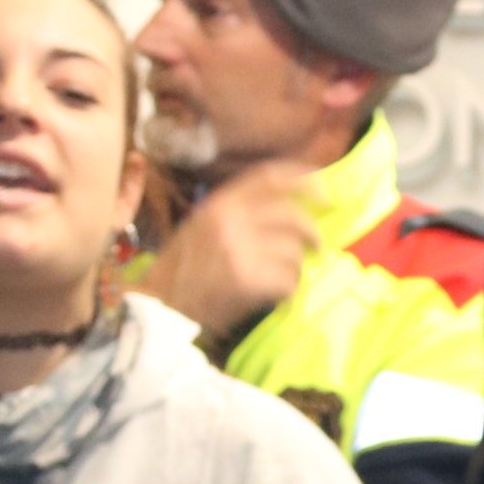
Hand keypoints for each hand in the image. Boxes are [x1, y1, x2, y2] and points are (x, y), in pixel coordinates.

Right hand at [138, 164, 318, 342]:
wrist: (160, 306)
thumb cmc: (181, 270)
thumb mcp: (202, 226)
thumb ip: (237, 213)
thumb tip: (284, 207)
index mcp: (219, 203)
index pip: (269, 177)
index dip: (303, 179)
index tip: (323, 190)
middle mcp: (230, 219)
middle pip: (292, 215)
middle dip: (312, 233)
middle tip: (318, 246)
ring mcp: (240, 249)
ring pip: (293, 252)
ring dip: (294, 269)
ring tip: (280, 280)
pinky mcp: (248, 280)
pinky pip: (288, 281)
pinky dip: (288, 292)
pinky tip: (276, 298)